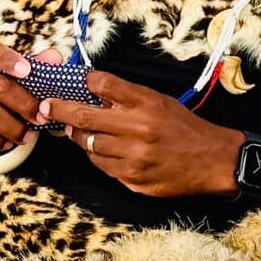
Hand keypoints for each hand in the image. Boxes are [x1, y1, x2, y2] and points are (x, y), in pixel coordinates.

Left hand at [45, 71, 244, 199]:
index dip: (84, 81)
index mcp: (147, 104)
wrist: (214, 161)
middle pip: (84, 117)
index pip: (102, 85)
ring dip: (81, 137)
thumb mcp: (161, 102)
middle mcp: (138, 129)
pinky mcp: (133, 179)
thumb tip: (92, 92)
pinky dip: (99, 157)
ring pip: (89, 146)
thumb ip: (128, 98)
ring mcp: (134, 157)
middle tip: (47, 107)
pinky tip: (104, 151)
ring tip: (80, 131)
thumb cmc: (186, 129)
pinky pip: (102, 167)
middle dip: (59, 110)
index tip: (73, 82)